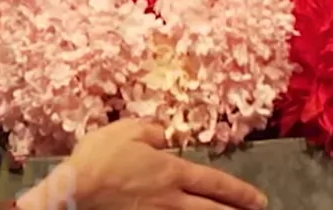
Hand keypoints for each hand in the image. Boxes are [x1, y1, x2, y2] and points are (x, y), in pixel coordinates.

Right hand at [17, 120, 267, 209]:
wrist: (73, 192)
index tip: (258, 200)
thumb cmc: (99, 158)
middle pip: (212, 209)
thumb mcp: (127, 130)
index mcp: (172, 172)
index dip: (240, 192)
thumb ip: (152, 131)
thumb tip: (166, 137)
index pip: (215, 183)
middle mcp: (171, 198)